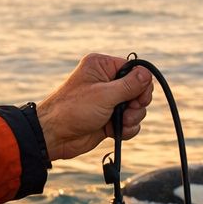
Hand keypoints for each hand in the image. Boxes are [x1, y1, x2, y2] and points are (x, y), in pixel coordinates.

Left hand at [34, 54, 154, 160]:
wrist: (55, 136)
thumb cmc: (73, 110)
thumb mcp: (104, 95)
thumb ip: (130, 85)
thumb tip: (147, 74)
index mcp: (102, 67)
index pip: (134, 69)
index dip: (141, 84)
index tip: (139, 98)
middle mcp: (106, 82)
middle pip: (138, 89)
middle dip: (138, 103)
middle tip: (129, 111)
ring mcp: (109, 102)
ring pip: (136, 108)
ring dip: (133, 118)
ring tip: (121, 123)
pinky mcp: (110, 119)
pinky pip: (130, 122)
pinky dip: (128, 129)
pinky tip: (117, 132)